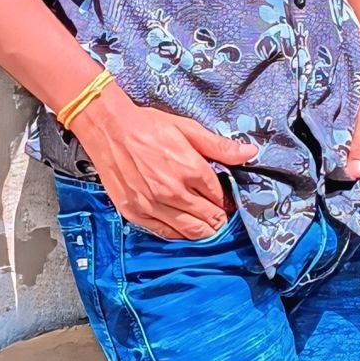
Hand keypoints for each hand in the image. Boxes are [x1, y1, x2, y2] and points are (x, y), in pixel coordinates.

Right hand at [67, 85, 257, 239]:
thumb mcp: (188, 129)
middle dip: (218, 219)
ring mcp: (153, 205)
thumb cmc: (148, 126)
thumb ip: (219, 146)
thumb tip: (250, 152)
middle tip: (219, 217)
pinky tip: (183, 229)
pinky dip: (178, 234)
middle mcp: (174, 192)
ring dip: (203, 231)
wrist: (109, 128)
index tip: (226, 202)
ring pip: (190, 231)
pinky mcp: (135, 212)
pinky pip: (164, 233)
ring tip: (206, 226)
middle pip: (208, 218)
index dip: (226, 202)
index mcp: (191, 170)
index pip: (219, 197)